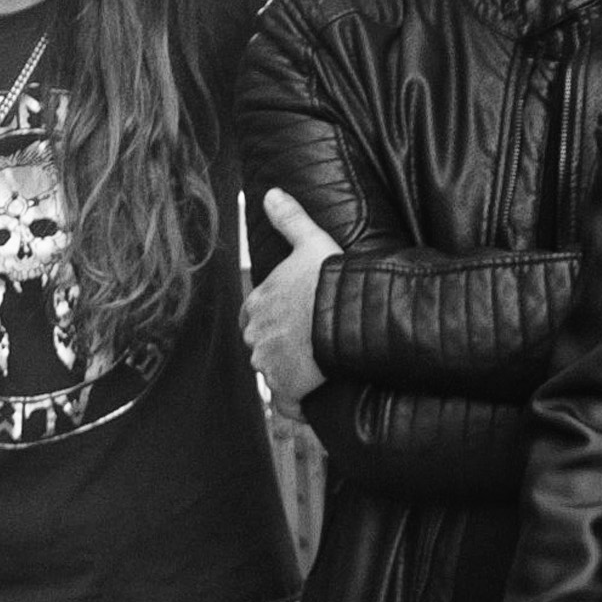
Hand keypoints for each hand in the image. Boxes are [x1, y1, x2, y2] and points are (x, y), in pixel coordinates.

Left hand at [248, 190, 336, 409]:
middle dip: (281, 349)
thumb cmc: (331, 279)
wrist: (348, 316)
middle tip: (310, 349)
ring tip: (316, 374)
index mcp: (258, 303)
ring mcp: (269, 363)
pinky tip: (310, 403)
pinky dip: (295, 407)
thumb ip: (290, 219)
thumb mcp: (311, 241)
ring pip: (273, 374)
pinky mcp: (285, 388)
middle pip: (263, 346)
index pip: (253, 316)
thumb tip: (270, 193)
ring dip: (290, 376)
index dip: (272, 321)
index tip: (292, 325)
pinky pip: (285, 405)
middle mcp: (256, 335)